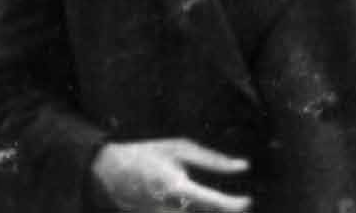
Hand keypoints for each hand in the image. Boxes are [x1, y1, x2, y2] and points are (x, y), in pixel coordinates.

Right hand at [90, 139, 249, 212]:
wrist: (109, 171)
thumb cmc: (146, 155)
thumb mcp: (178, 149)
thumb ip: (212, 160)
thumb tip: (243, 166)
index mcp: (177, 188)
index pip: (215, 204)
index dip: (236, 205)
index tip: (247, 200)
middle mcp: (171, 210)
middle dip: (223, 212)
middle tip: (234, 204)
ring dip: (207, 212)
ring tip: (214, 205)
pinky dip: (192, 212)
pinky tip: (196, 206)